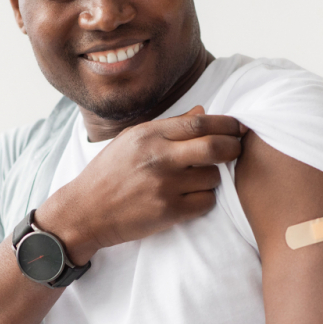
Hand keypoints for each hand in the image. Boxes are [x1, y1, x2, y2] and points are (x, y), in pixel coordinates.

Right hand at [35, 106, 246, 264]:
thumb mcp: (132, 139)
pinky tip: (191, 197)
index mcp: (149, 135)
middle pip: (214, 147)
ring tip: (198, 179)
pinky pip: (206, 202)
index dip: (226, 124)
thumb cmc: (110, 173)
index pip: (200, 123)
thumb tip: (204, 111)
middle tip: (237, 149)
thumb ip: (170, 126)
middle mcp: (158, 158)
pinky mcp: (168, 212)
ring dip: (214, 178)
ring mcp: (164, 186)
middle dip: (233, 147)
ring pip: (213, 177)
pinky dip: (205, 200)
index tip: (237, 127)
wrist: (85, 211)